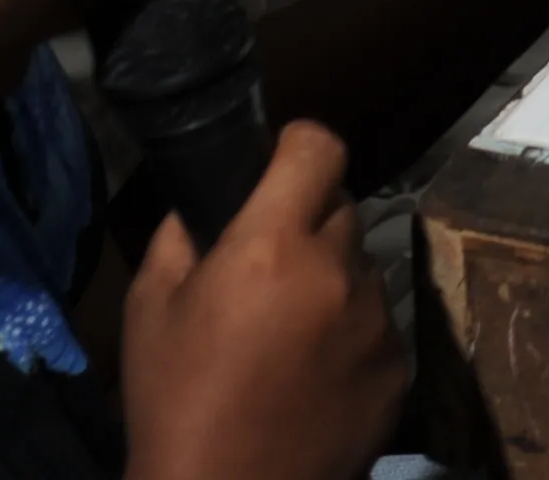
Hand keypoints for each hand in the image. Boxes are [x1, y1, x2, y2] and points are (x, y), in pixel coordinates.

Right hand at [122, 122, 401, 479]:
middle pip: (340, 207)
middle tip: (270, 264)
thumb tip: (204, 205)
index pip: (318, 147)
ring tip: (290, 331)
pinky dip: (351, 333)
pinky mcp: (399, 369)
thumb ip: (179, 237)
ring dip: (332, 279)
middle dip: (308, 222)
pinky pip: (378, 324)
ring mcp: (377, 322)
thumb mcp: (149, 309)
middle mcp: (337, 271)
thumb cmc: (175, 403)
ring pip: (361, 268)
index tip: (277, 161)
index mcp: (272, 245)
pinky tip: (314, 372)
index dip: (296, 144)